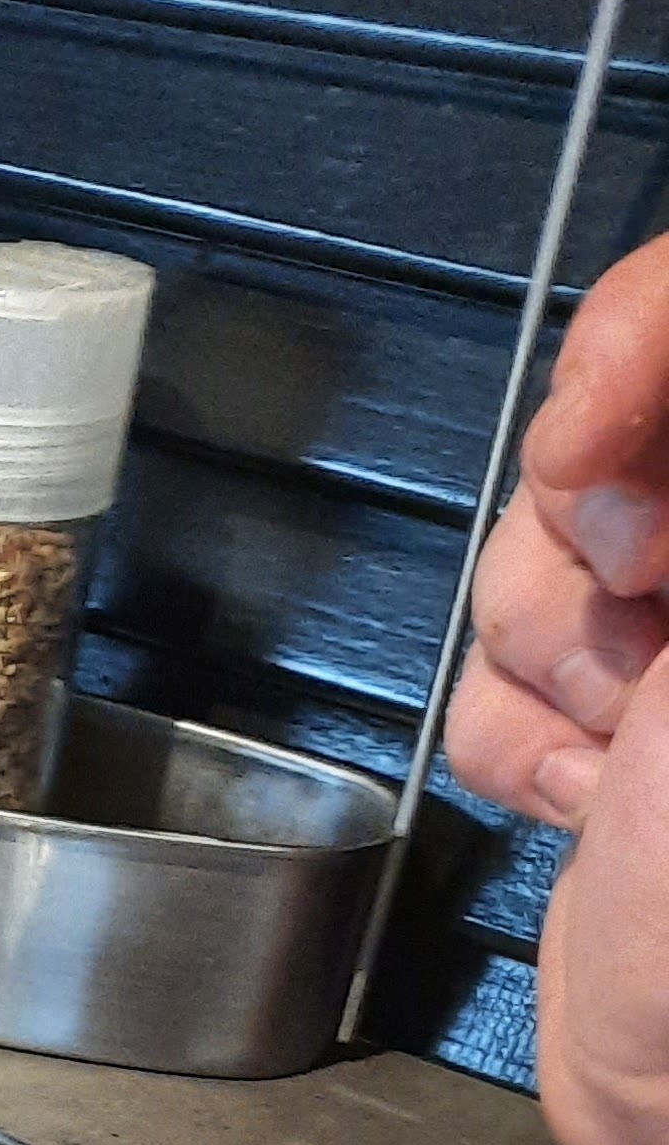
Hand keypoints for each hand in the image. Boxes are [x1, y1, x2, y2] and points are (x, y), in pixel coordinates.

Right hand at [447, 229, 668, 828]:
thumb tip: (625, 376)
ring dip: (548, 661)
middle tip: (644, 630)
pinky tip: (587, 804)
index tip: (592, 432)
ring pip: (542, 552)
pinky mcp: (617, 728)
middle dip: (581, 538)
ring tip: (623, 754)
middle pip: (611, 426)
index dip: (641, 340)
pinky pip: (500, 674)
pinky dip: (516, 744)